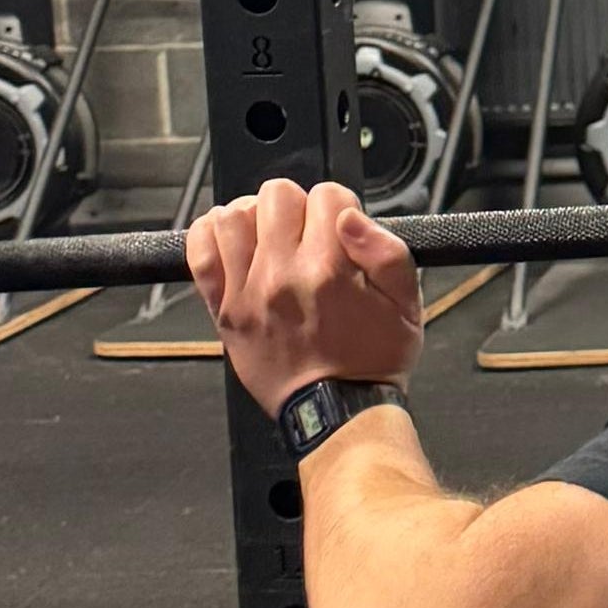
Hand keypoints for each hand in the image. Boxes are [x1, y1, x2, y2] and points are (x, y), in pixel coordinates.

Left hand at [187, 179, 423, 414]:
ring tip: (271, 239)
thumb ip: (388, 253)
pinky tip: (234, 242)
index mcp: (330, 270)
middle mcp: (283, 275)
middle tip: (308, 236)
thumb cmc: (371, 361)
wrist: (336, 413)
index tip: (341, 231)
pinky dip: (211, 235)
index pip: (328, 196)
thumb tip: (351, 217)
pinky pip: (200, 251)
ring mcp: (247, 291)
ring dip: (255, 218)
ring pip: (234, 214)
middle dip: (298, 208)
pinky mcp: (224, 309)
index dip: (340, 207)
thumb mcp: (407, 308)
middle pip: (278, 194)